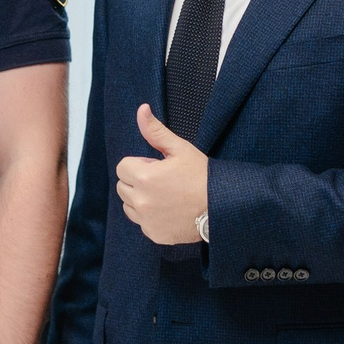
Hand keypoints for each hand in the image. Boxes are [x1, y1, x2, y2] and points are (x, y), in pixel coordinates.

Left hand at [114, 105, 207, 245]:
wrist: (222, 208)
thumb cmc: (202, 176)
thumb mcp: (180, 149)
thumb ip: (156, 131)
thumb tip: (142, 109)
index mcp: (145, 177)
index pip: (123, 166)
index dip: (141, 164)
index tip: (158, 167)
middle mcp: (141, 201)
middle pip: (122, 186)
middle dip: (137, 180)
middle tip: (163, 180)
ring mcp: (146, 220)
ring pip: (128, 205)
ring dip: (140, 198)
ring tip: (165, 195)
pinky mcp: (153, 235)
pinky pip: (141, 222)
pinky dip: (149, 217)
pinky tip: (169, 211)